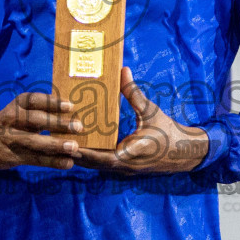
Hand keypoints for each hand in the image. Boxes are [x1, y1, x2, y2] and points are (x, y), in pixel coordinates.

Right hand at [0, 92, 85, 169]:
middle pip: (35, 120)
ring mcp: (10, 139)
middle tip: (78, 127)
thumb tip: (71, 115)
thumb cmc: (9, 122)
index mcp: (16, 106)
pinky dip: (52, 161)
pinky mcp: (12, 156)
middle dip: (57, 123)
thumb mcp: (18, 111)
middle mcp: (11, 120)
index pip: (33, 101)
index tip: (71, 106)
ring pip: (34, 142)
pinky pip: (34, 159)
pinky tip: (67, 162)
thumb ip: (38, 112)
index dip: (52, 102)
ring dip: (55, 145)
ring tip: (74, 147)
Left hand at [72, 68, 208, 174]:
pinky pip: (102, 163)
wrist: (183, 153)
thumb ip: (134, 93)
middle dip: (75, 152)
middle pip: (92, 163)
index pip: (102, 157)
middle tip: (56, 137)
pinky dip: (90, 155)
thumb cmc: (168, 131)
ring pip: (95, 165)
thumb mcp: (151, 111)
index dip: (84, 152)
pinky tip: (77, 143)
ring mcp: (123, 169)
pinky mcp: (122, 167)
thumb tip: (123, 71)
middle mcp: (124, 165)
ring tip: (61, 139)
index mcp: (132, 153)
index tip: (68, 142)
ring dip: (80, 155)